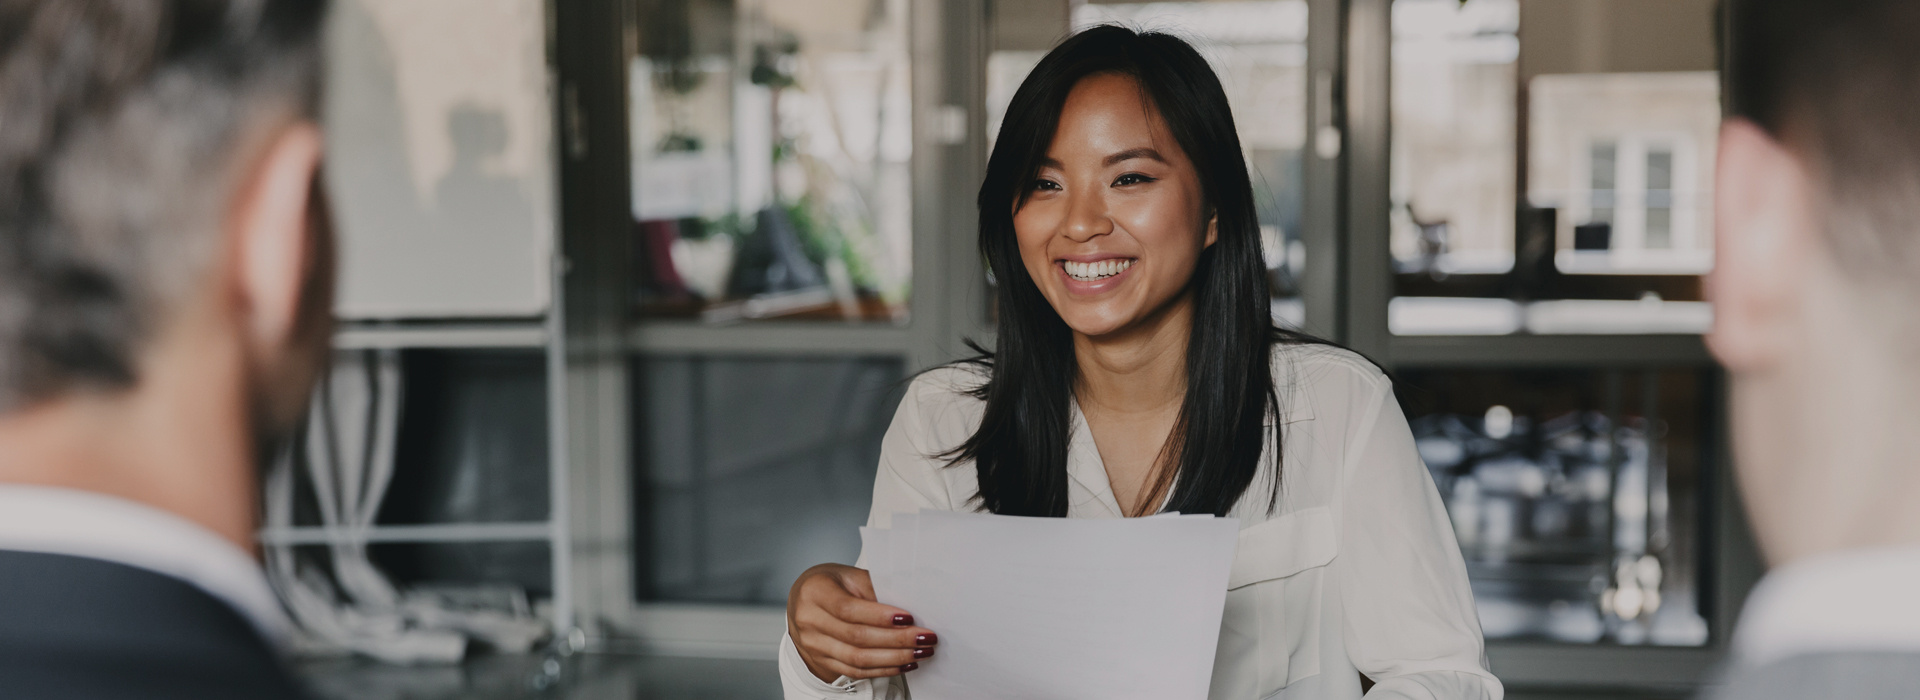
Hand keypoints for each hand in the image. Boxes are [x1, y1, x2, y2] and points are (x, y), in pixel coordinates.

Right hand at [787, 563, 937, 682]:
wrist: (804, 601)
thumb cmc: (831, 584)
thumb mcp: (849, 576)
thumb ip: (874, 588)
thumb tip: (911, 604)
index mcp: (815, 591)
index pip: (848, 609)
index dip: (879, 616)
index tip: (908, 618)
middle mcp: (809, 620)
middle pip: (856, 636)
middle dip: (896, 639)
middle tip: (925, 637)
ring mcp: (813, 644)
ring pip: (857, 658)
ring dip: (894, 658)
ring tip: (920, 652)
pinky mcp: (822, 662)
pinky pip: (855, 671)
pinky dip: (883, 669)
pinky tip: (904, 664)